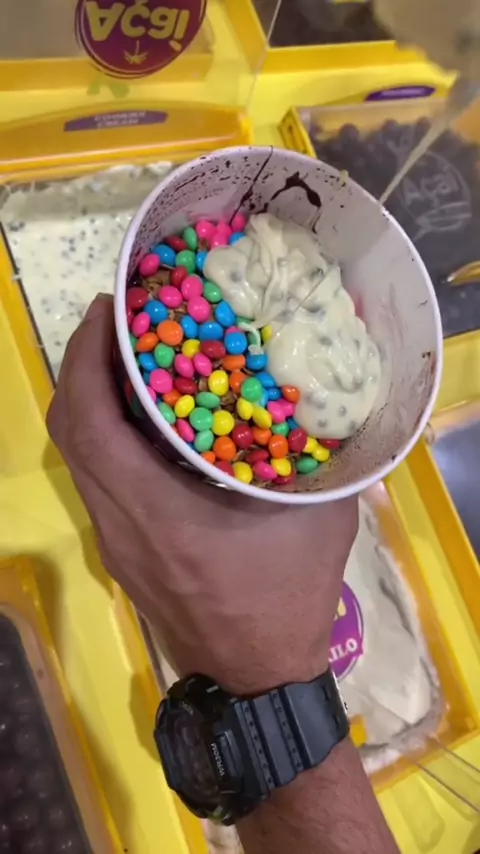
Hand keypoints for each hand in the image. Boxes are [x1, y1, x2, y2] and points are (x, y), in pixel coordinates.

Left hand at [47, 295, 357, 694]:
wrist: (257, 676)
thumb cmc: (287, 598)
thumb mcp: (319, 519)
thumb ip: (319, 457)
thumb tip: (324, 401)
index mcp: (158, 512)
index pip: (92, 424)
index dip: (87, 360)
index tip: (106, 312)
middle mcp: (120, 523)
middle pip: (70, 433)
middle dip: (81, 368)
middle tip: (116, 325)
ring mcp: (114, 541)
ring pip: (76, 458)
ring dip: (90, 402)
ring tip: (128, 362)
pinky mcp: (120, 551)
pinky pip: (95, 480)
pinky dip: (104, 438)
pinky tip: (143, 421)